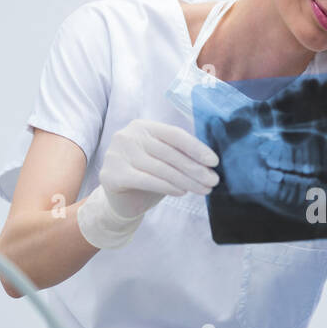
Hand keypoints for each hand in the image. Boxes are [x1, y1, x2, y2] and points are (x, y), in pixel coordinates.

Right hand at [99, 118, 218, 218]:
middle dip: (195, 168)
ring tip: (203, 190)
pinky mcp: (112, 175)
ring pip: (161, 168)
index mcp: (142, 127)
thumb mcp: (164, 161)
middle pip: (169, 152)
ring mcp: (117, 154)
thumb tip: (209, 163)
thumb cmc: (146, 177)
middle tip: (213, 181)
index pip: (174, 134)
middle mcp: (128, 136)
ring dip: (186, 180)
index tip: (214, 162)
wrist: (120, 201)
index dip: (196, 148)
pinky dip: (167, 187)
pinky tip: (182, 192)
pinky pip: (147, 180)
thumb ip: (179, 156)